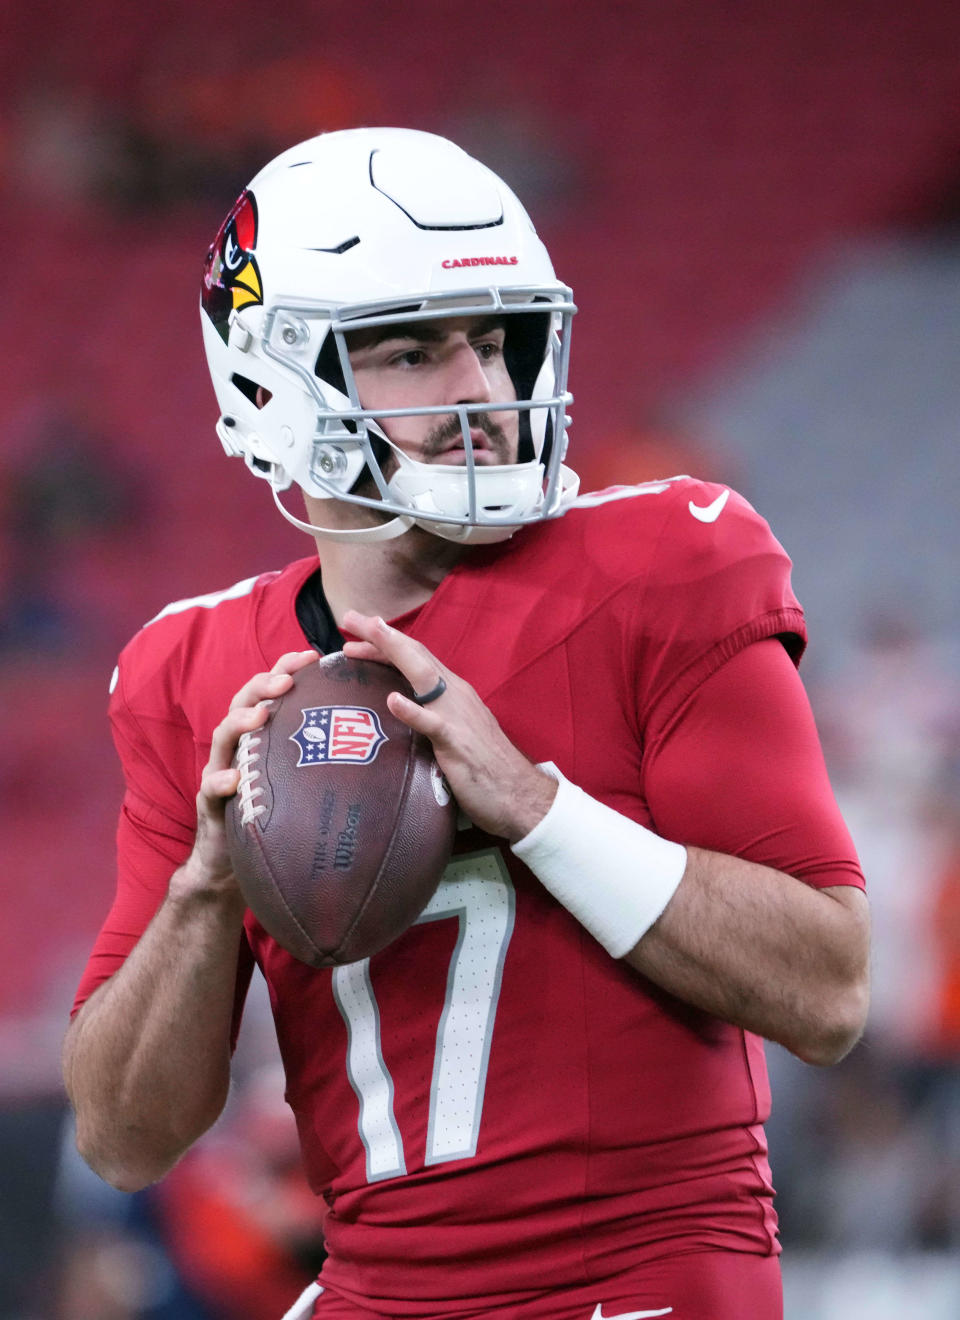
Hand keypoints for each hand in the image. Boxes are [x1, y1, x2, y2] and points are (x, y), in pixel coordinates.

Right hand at [177, 649, 319, 898]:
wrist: (234, 862)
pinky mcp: (211, 804)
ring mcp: (220, 772)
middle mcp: (238, 748)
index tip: (311, 656)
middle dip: (263, 687)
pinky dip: (221, 782)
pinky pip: (210, 789)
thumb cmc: (277, 815)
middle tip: (287, 681)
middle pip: (243, 704)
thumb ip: (323, 757)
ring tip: (260, 717)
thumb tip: (375, 739)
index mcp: (261, 736)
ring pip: (223, 738)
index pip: (270, 693)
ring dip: (240, 723)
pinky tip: (235, 781)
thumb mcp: (302, 779)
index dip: (286, 670)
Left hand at [341, 612, 555, 842]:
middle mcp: (454, 695)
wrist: (519, 795)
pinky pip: (434, 724)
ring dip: (394, 653)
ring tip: (368, 637)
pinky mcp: (458, 744)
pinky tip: (393, 700)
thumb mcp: (455, 731)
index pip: (416, 658)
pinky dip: (413, 711)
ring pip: (424, 677)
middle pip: (415, 656)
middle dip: (381, 636)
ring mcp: (457, 717)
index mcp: (453, 692)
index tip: (357, 632)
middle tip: (349, 618)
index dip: (387, 642)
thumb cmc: (485, 767)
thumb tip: (406, 711)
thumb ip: (433, 716)